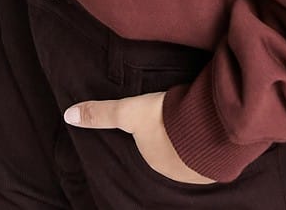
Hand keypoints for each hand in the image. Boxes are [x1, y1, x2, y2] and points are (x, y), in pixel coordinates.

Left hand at [63, 90, 216, 183]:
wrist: (208, 124)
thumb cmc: (165, 120)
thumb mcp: (127, 112)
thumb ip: (101, 113)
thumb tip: (68, 115)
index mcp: (152, 163)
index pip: (147, 151)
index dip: (148, 137)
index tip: (152, 125)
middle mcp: (173, 173)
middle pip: (167, 154)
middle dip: (167, 141)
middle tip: (169, 121)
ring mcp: (197, 170)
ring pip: (187, 155)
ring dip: (187, 142)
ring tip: (189, 122)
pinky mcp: (217, 161)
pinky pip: (207, 153)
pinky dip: (205, 142)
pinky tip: (207, 128)